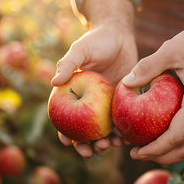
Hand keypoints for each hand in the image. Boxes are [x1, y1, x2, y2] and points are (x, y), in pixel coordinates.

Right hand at [52, 0, 137, 156]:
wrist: (119, 35)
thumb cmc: (96, 40)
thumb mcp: (80, 50)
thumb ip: (68, 64)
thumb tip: (54, 82)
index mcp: (74, 94)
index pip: (66, 119)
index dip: (65, 134)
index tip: (69, 143)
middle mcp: (89, 103)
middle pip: (86, 131)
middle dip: (89, 144)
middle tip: (97, 149)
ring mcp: (107, 104)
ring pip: (105, 129)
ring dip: (107, 141)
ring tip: (113, 144)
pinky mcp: (123, 101)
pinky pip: (123, 119)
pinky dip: (125, 129)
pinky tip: (129, 136)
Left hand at [122, 0, 183, 164]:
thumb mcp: (173, 48)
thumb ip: (148, 66)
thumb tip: (126, 83)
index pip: (178, 136)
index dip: (155, 148)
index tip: (136, 151)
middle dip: (162, 156)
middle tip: (138, 153)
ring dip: (172, 150)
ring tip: (148, 147)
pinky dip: (178, 138)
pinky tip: (161, 130)